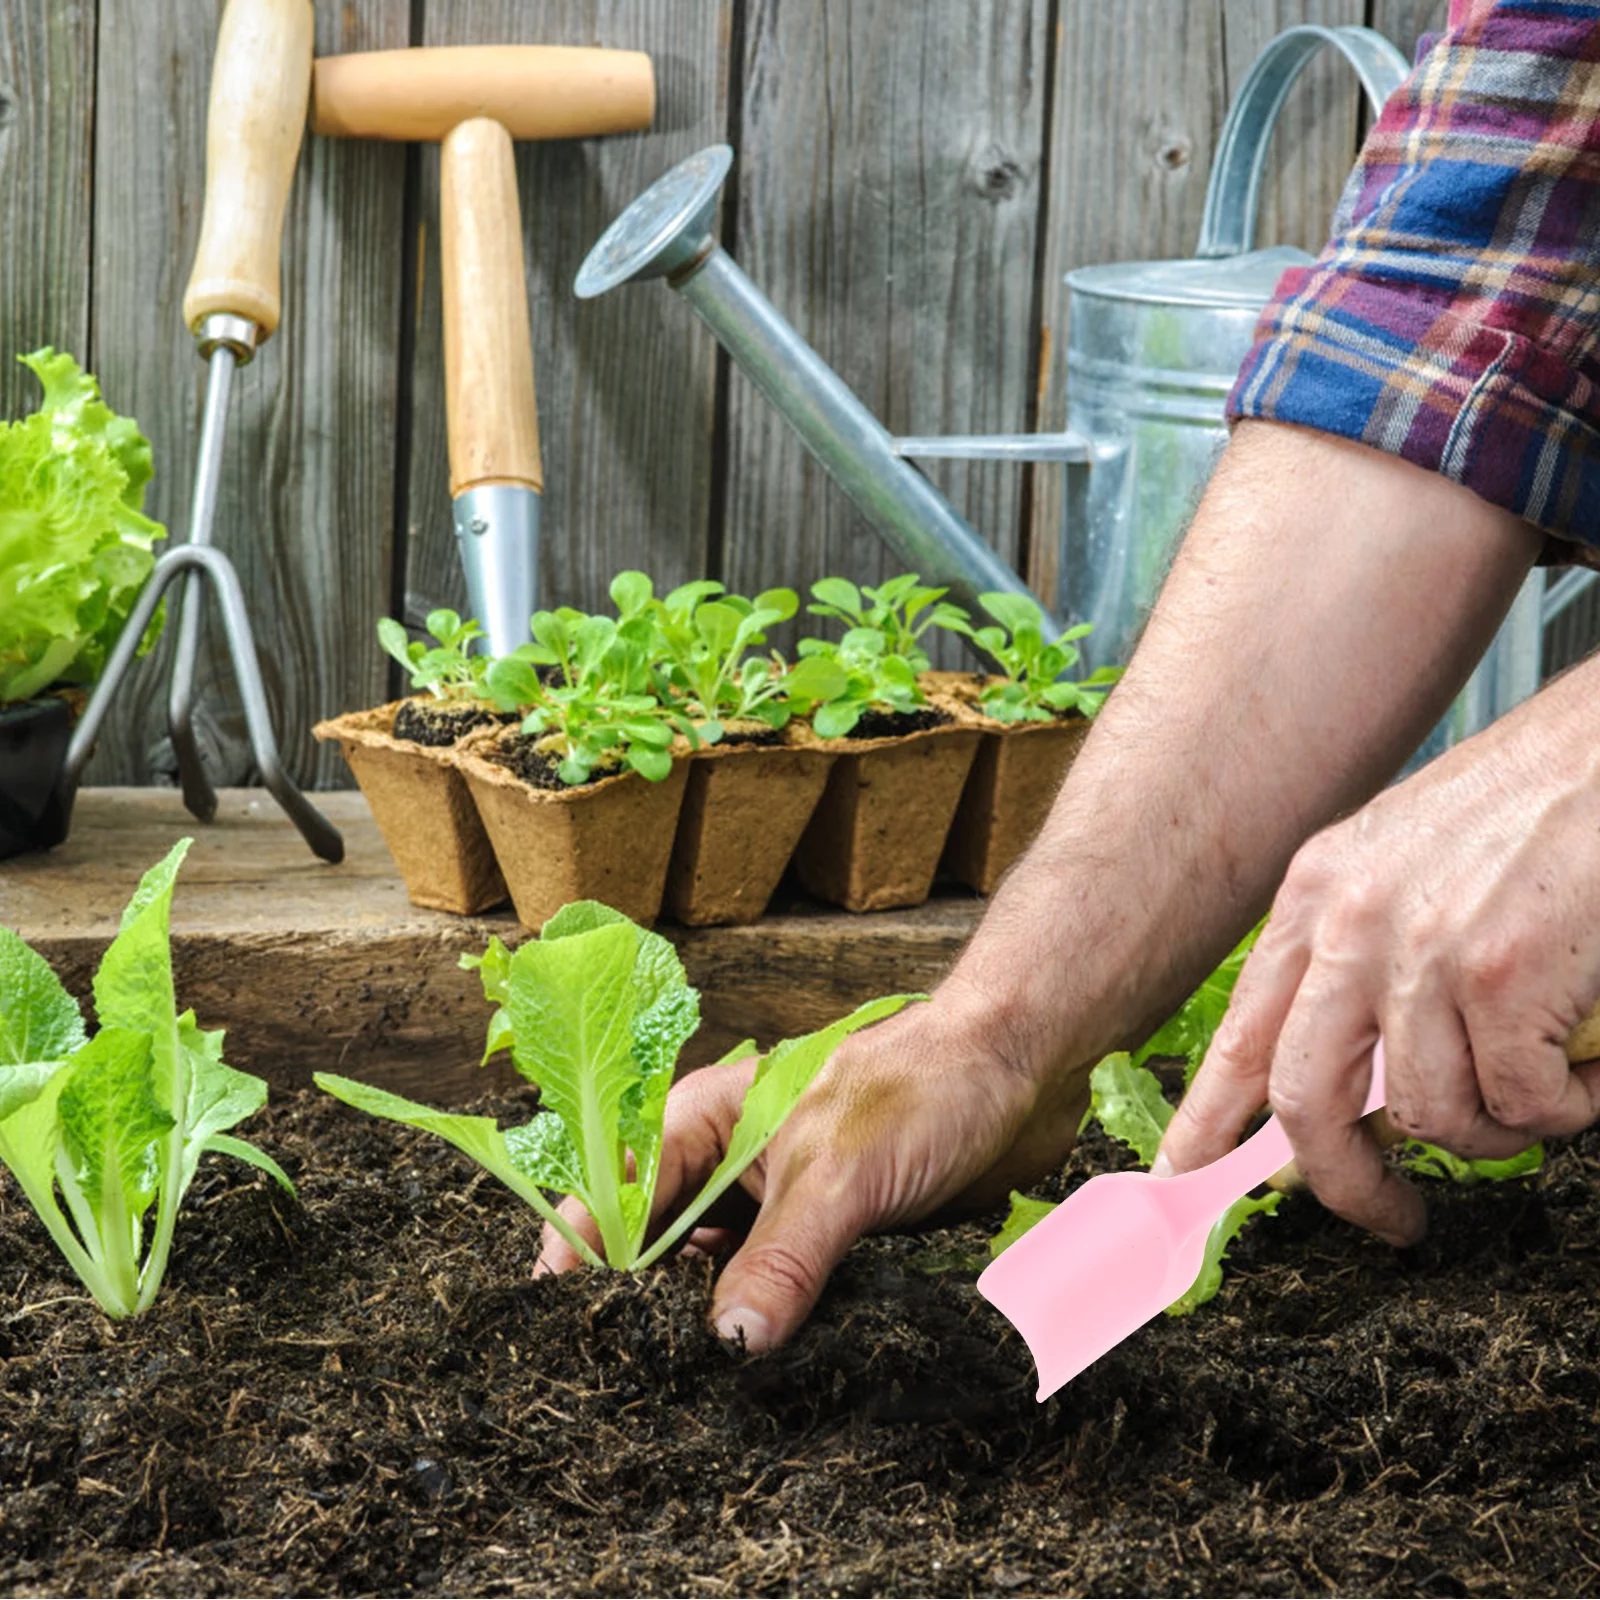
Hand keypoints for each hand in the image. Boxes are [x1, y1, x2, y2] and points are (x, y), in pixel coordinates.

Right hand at [535, 978, 1090, 1350]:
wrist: (1020, 1070)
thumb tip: (727, 1342)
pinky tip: (764, 1378)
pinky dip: (768, 1332)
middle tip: (625, 1377)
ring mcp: (781, 1205)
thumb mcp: (839, 1173)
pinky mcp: (830, 1240)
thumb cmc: (922, 1085)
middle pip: (661, 1243)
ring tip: (684, 1394)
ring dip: (710, 1325)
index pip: (620, 1190)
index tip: (558, 1317)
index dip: (584, 1250)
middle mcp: (733, 1165)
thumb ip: (781, 1257)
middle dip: (642, 1303)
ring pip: (720, 1276)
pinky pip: (782, 1295)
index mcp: (708, 1120)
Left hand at [1156, 660, 1599, 1244]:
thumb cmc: (1532, 809)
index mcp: (1316, 895)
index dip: (1209, 1120)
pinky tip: (1585, 1071)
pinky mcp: (1505, 974)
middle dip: (1346, 1182)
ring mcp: (1423, 948)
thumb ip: (1360, 962)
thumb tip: (1349, 1081)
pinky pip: (1519, 1104)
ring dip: (1495, 1132)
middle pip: (1305, 1100)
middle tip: (1392, 1219)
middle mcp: (1351, 921)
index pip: (1240, 1033)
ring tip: (1542, 1091)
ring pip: (1430, 1116)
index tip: (1184, 1180)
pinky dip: (1563, 1108)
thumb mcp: (1406, 867)